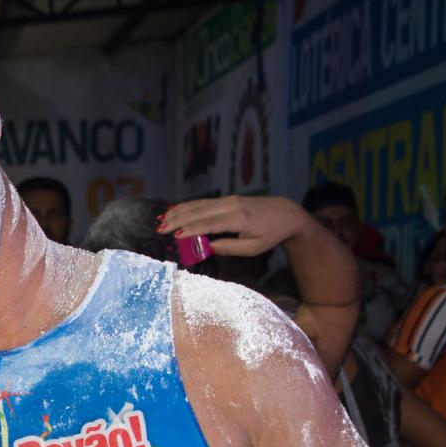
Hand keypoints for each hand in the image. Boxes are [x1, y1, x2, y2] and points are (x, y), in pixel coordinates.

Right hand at [157, 196, 313, 257]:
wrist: (286, 213)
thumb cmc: (271, 234)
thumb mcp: (253, 247)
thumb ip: (229, 247)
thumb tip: (207, 247)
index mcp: (238, 218)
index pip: (208, 223)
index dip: (190, 230)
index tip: (175, 236)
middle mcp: (230, 205)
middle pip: (198, 211)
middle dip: (177, 220)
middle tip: (159, 228)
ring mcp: (228, 199)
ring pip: (198, 204)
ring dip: (178, 211)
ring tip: (161, 219)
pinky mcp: (227, 199)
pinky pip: (203, 202)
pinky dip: (187, 206)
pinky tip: (175, 210)